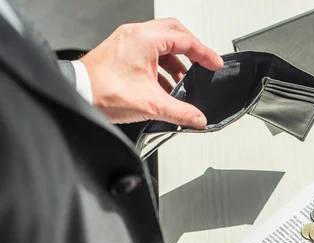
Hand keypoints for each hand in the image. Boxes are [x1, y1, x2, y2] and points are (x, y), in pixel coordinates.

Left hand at [80, 18, 222, 127]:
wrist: (77, 94)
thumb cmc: (103, 91)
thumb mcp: (151, 104)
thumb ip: (180, 111)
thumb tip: (197, 118)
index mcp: (145, 39)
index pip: (186, 40)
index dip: (205, 53)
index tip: (214, 64)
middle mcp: (135, 35)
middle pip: (175, 32)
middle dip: (192, 49)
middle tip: (203, 63)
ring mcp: (127, 41)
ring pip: (161, 42)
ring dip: (175, 60)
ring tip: (183, 79)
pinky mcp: (121, 51)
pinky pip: (148, 52)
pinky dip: (161, 65)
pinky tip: (164, 85)